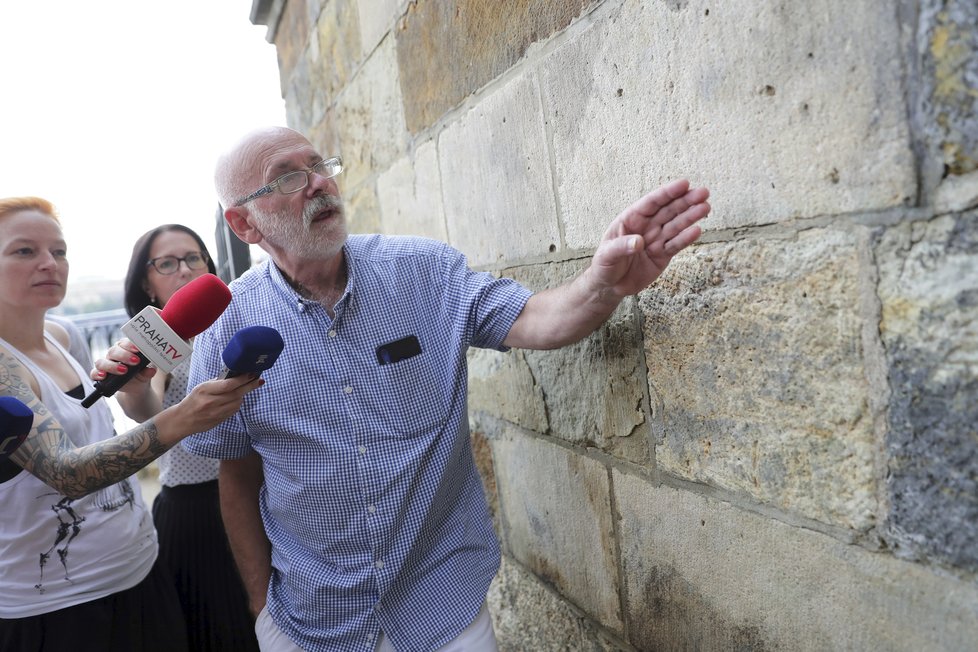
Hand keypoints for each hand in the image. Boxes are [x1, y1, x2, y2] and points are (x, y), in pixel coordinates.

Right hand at [90, 338, 156, 391]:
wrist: (137, 386)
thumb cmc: (141, 373)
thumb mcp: (147, 372)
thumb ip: (148, 370)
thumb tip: (151, 370)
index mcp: (126, 348)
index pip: (124, 342)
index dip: (130, 344)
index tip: (138, 349)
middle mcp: (114, 354)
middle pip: (113, 350)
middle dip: (124, 356)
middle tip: (135, 361)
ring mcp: (106, 363)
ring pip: (102, 361)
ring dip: (112, 366)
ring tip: (123, 370)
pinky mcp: (100, 374)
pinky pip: (94, 372)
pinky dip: (97, 374)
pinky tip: (104, 376)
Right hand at [162, 375, 263, 438]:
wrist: (183, 420)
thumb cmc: (193, 400)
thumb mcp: (201, 387)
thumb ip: (217, 382)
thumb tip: (235, 376)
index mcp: (205, 390)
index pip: (228, 384)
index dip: (242, 379)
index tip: (251, 374)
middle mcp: (211, 402)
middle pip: (236, 393)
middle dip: (249, 386)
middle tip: (258, 380)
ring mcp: (216, 413)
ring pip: (237, 402)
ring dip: (242, 395)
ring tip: (241, 390)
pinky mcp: (220, 420)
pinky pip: (234, 410)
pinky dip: (237, 403)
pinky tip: (234, 400)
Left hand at [588, 179, 709, 298]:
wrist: (610, 286)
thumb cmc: (604, 265)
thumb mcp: (606, 255)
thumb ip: (621, 247)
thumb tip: (638, 242)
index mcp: (631, 219)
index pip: (651, 203)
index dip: (667, 193)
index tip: (684, 184)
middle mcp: (646, 226)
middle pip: (668, 211)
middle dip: (685, 201)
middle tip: (704, 193)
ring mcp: (656, 240)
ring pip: (676, 226)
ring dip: (690, 216)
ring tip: (706, 207)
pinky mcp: (663, 255)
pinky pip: (675, 245)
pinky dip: (686, 239)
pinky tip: (697, 230)